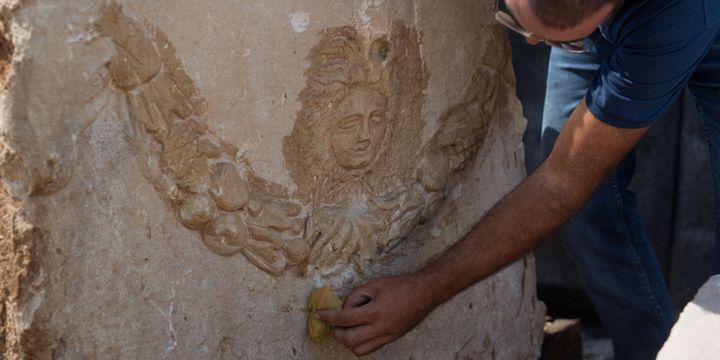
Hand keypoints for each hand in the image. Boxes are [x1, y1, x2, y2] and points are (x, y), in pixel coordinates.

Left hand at [314, 275, 434, 355]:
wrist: (424, 293)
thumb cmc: (399, 285)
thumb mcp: (374, 284)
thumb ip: (356, 296)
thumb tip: (345, 308)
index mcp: (375, 312)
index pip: (344, 319)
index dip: (328, 317)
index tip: (318, 315)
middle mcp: (381, 328)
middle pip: (349, 340)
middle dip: (337, 333)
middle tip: (333, 324)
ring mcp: (387, 336)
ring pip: (360, 350)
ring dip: (348, 341)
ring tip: (346, 329)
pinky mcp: (392, 338)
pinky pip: (371, 348)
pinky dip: (361, 342)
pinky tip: (360, 330)